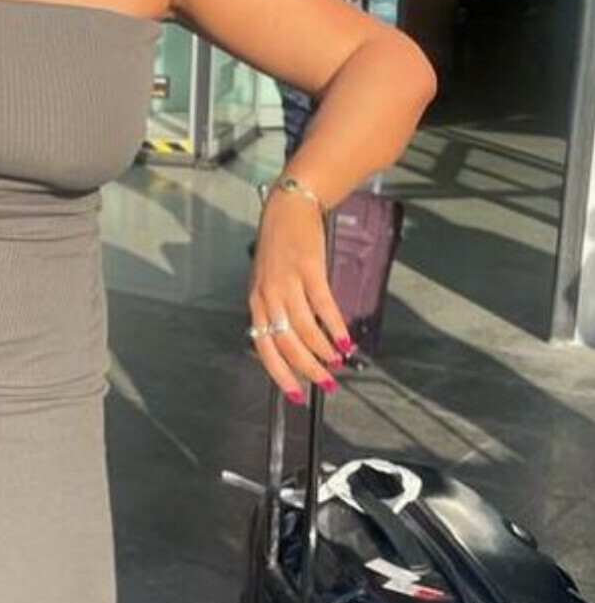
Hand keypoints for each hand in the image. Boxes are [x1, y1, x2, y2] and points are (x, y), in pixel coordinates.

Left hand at [246, 192, 351, 400]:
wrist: (288, 208)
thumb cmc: (279, 246)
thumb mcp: (267, 281)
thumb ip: (274, 310)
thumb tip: (293, 344)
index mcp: (256, 301)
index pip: (264, 347)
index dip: (280, 373)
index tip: (296, 394)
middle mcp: (268, 294)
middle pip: (286, 343)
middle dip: (308, 368)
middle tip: (326, 384)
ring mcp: (288, 281)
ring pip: (305, 329)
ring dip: (323, 350)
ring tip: (337, 362)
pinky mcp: (309, 269)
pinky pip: (323, 306)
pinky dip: (336, 326)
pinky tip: (345, 340)